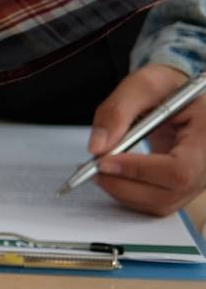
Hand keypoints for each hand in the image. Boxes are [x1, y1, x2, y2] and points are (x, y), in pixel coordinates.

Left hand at [88, 63, 205, 214]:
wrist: (177, 96)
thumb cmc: (167, 88)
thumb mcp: (143, 84)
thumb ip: (118, 111)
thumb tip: (97, 148)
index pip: (180, 169)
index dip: (140, 170)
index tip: (104, 162)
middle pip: (169, 193)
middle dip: (124, 185)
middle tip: (93, 169)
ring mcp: (198, 180)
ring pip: (161, 204)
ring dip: (122, 192)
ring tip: (98, 171)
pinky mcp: (183, 188)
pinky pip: (156, 203)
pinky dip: (129, 195)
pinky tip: (113, 177)